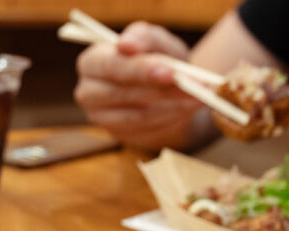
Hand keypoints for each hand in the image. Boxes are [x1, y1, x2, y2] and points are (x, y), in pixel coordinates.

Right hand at [74, 21, 205, 149]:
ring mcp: (99, 117)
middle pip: (122, 93)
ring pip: (137, 114)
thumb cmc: (155, 60)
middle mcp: (88, 92)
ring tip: (200, 96)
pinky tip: (188, 108)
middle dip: (162, 90)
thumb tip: (126, 44)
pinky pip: (145, 129)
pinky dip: (171, 118)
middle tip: (196, 87)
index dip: (141, 70)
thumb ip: (145, 38)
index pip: (113, 66)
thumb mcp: (156, 42)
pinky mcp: (115, 134)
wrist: (160, 91)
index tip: (170, 72)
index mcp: (92, 62)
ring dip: (173, 106)